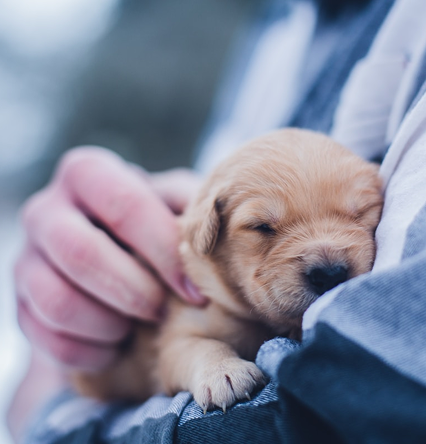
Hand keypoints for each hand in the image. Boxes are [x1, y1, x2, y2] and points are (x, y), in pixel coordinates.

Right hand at [14, 147, 206, 370]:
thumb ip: (192, 206)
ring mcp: (26, 258)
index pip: (126, 206)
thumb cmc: (155, 227)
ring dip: (109, 323)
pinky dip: (90, 351)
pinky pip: (47, 338)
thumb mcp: (175, 204)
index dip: (165, 253)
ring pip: (56, 300)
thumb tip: (225, 223)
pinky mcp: (21, 304)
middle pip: (80, 253)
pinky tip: (117, 345)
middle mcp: (46, 210)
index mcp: (88, 173)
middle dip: (133, 291)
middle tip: (163, 310)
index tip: (196, 292)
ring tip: (139, 325)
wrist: (113, 259)